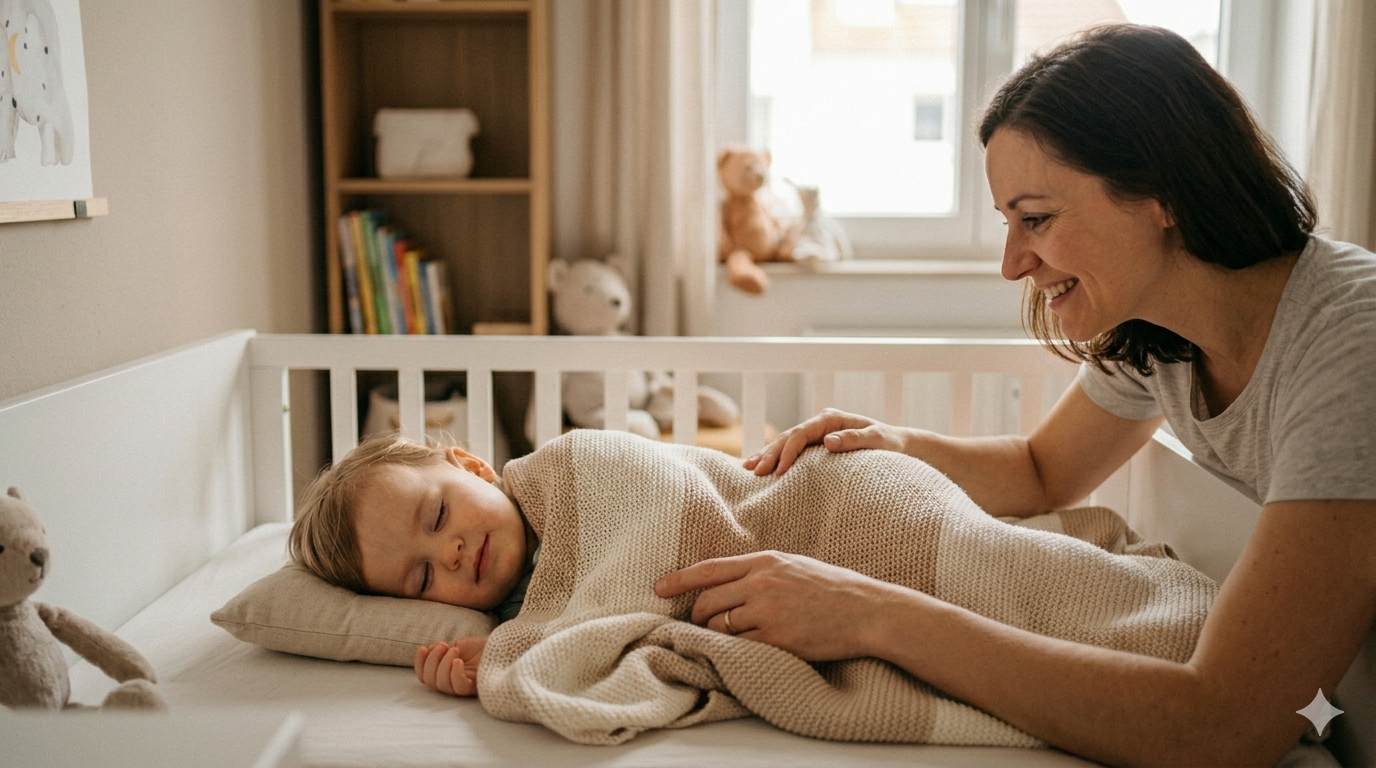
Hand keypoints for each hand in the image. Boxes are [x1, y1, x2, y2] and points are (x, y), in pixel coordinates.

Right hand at [414, 636, 486, 696]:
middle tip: (444, 645)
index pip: (424, 676)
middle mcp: (453, 683)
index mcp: (446, 673)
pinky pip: (458, 687)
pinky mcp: (476, 687)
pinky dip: (454, 673)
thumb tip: (427, 651)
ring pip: (442, 684)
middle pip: (430, 681)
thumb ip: (442, 650)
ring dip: (443, 664)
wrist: (504, 645)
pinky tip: (459, 661)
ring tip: (455, 650)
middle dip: (432, 660)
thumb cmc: (482, 647)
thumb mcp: (458, 644)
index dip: (419, 663)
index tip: (423, 647)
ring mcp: (464, 686)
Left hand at [654, 550, 898, 661]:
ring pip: (720, 626)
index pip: (709, 569)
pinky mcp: (777, 639)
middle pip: (708, 601)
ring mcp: (768, 612)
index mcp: (765, 562)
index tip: (658, 588)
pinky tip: (745, 650)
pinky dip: (736, 649)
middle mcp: (762, 584)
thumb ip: (759, 572)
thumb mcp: (792, 565)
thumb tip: (724, 583)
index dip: (679, 579)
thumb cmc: (831, 589)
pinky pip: (740, 646)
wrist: (866, 611)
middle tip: (700, 624)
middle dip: (697, 616)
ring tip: (730, 637)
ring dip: (717, 635)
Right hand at [743, 408, 906, 475]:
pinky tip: (761, 465)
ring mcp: (817, 432)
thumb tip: (828, 441)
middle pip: (788, 436)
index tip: (780, 471)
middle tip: (755, 472)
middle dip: (770, 454)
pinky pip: (791, 449)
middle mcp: (821, 423)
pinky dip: (776, 457)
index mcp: (832, 418)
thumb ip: (855, 440)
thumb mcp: (878, 440)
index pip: (802, 433)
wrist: (898, 444)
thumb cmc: (890, 443)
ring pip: (785, 442)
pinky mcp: (816, 444)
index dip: (788, 451)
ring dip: (767, 455)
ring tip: (748, 468)